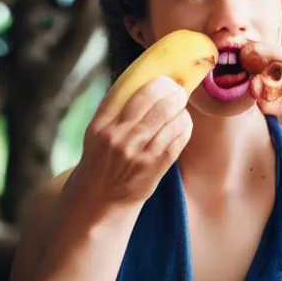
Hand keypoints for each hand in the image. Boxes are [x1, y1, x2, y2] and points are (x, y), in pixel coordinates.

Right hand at [69, 76, 192, 207]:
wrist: (99, 200)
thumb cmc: (101, 159)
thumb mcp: (97, 132)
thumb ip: (116, 110)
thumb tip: (147, 83)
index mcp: (102, 124)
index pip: (131, 93)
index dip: (154, 83)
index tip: (164, 80)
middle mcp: (118, 138)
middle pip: (156, 104)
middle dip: (174, 93)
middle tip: (179, 91)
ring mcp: (137, 154)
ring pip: (170, 120)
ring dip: (181, 110)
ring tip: (181, 107)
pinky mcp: (153, 168)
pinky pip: (177, 140)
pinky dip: (184, 128)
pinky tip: (183, 123)